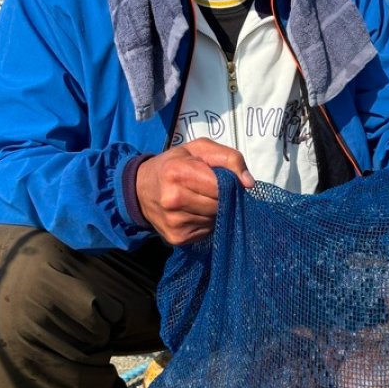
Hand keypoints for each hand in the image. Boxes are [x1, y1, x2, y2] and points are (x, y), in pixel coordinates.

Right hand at [135, 139, 254, 244]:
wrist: (140, 188)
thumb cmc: (175, 164)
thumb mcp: (200, 149)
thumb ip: (229, 158)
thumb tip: (249, 183)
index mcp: (178, 173)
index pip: (222, 186)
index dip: (229, 183)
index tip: (223, 179)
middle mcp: (173, 199)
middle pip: (220, 205)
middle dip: (222, 197)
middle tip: (209, 189)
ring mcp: (174, 221)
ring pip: (216, 219)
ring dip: (215, 211)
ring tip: (200, 199)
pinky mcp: (177, 238)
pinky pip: (207, 231)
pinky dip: (207, 222)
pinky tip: (194, 212)